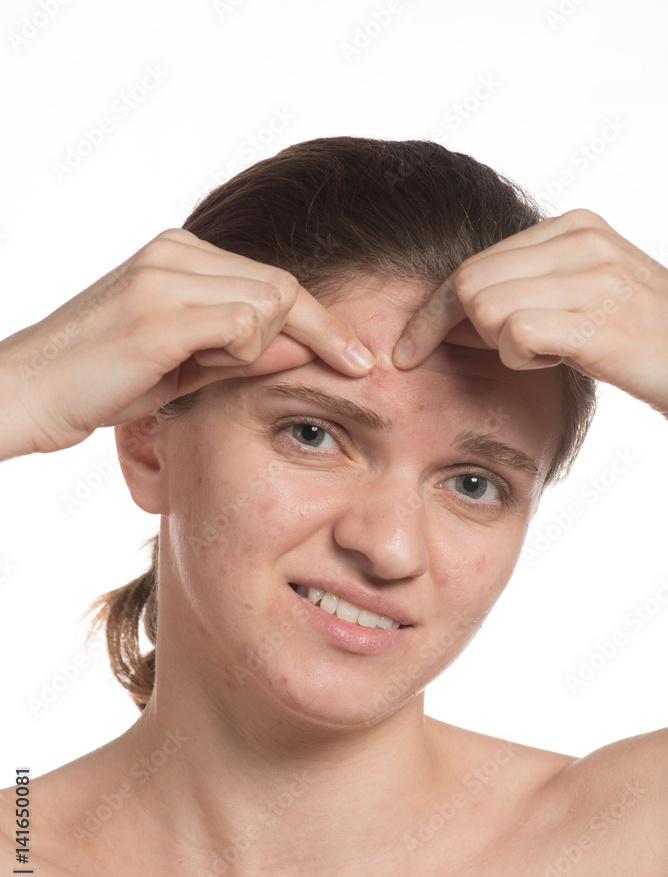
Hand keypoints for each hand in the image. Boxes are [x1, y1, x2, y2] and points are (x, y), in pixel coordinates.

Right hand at [0, 228, 375, 458]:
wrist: (27, 392)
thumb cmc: (102, 383)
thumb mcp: (184, 367)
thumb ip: (241, 353)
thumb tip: (305, 349)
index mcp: (178, 256)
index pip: (273, 280)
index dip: (323, 320)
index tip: (359, 356)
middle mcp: (174, 253)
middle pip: (283, 285)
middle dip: (324, 331)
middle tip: (353, 369)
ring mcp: (165, 276)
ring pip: (269, 301)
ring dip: (261, 350)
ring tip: (206, 371)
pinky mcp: (157, 312)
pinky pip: (244, 323)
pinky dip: (244, 353)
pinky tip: (200, 369)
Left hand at [391, 209, 667, 416]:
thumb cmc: (641, 343)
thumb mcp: (582, 301)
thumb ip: (523, 295)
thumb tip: (446, 323)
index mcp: (575, 228)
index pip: (475, 262)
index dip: (433, 309)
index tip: (407, 348)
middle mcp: (581, 240)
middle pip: (469, 283)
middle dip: (457, 329)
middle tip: (499, 354)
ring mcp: (591, 275)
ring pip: (484, 308)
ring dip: (502, 345)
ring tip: (552, 350)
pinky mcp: (595, 317)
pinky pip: (513, 335)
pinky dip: (523, 360)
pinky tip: (562, 359)